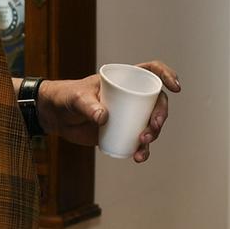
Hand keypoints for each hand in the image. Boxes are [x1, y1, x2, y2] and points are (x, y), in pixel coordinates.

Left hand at [34, 61, 181, 163]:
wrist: (54, 116)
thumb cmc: (65, 98)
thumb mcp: (75, 98)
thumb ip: (88, 106)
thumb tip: (103, 118)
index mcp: (123, 79)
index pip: (152, 71)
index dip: (167, 76)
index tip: (175, 88)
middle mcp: (130, 96)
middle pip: (156, 102)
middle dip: (160, 116)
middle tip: (151, 129)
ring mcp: (127, 114)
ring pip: (150, 124)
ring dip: (153, 135)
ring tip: (142, 145)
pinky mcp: (121, 131)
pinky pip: (138, 141)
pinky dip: (142, 150)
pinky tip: (138, 157)